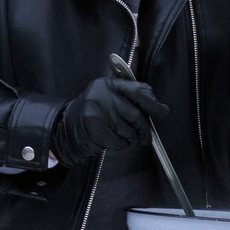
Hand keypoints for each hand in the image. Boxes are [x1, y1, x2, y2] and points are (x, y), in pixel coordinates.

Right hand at [52, 76, 168, 163]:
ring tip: (125, 139)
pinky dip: (121, 145)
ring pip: (129, 131)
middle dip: (144, 129)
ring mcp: (97, 112)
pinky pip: (119, 142)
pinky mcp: (95, 129)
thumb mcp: (108, 99)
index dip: (152, 102)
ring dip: (132, 139)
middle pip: (136, 115)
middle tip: (145, 137)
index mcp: (108, 84)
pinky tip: (114, 142)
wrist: (65, 129)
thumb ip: (130, 99)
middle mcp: (102, 95)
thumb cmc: (93, 114)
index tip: (163, 111)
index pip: (136, 91)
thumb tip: (159, 107)